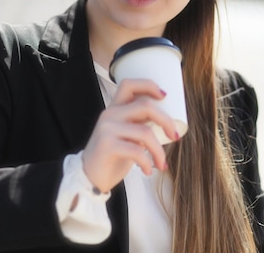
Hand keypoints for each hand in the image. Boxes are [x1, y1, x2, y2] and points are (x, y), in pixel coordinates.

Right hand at [81, 78, 179, 192]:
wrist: (89, 178)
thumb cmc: (112, 157)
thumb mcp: (126, 135)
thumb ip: (139, 124)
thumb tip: (166, 122)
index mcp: (115, 108)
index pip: (129, 84)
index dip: (149, 85)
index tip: (164, 96)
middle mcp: (110, 114)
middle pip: (145, 106)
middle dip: (166, 121)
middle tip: (174, 136)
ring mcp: (107, 129)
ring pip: (145, 132)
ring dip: (159, 151)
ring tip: (162, 163)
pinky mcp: (107, 145)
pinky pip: (137, 151)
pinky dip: (147, 163)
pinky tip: (148, 171)